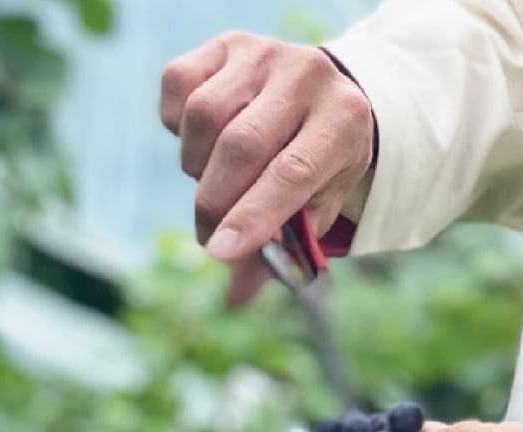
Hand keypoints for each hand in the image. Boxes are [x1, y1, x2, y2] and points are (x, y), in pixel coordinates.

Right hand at [159, 32, 374, 298]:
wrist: (327, 93)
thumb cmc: (320, 161)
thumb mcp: (317, 205)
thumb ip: (281, 248)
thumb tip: (237, 298)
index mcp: (344, 120)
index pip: (292, 172)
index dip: (253, 216)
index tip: (220, 252)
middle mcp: (307, 75)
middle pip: (240, 146)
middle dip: (215, 203)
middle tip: (213, 237)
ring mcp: (263, 53)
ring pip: (203, 116)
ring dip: (197, 165)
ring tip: (218, 179)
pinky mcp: (225, 43)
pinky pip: (179, 86)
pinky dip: (178, 124)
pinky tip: (205, 139)